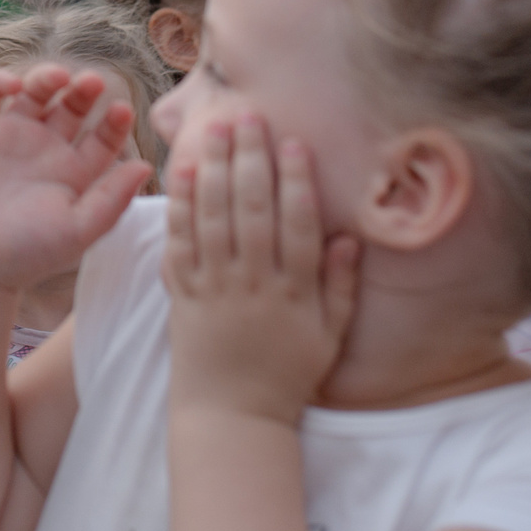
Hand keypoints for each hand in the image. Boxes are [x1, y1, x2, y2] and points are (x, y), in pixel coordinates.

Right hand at [0, 65, 149, 295]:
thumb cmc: (27, 253)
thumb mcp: (79, 229)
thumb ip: (113, 199)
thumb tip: (146, 165)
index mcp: (74, 172)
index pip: (103, 137)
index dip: (114, 122)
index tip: (122, 111)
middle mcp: (46, 150)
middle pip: (72, 106)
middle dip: (85, 91)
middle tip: (94, 82)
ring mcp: (11, 137)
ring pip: (35, 92)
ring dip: (48, 78)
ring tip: (59, 77)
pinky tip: (14, 85)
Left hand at [165, 117, 357, 423]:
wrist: (231, 415)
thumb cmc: (287, 373)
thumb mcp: (329, 335)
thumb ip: (341, 286)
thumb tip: (350, 236)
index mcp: (294, 294)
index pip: (298, 226)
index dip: (297, 182)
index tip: (294, 142)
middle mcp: (254, 286)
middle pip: (253, 211)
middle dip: (251, 159)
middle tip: (248, 115)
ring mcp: (215, 289)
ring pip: (215, 219)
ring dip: (216, 168)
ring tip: (216, 128)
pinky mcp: (183, 295)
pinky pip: (180, 243)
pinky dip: (181, 206)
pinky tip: (185, 172)